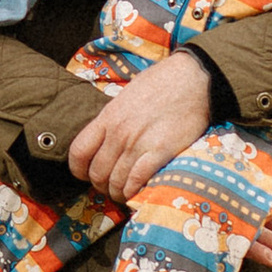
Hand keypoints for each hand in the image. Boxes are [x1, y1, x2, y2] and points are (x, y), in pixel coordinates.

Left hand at [70, 54, 211, 199]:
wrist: (192, 79)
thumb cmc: (160, 84)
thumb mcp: (126, 97)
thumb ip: (113, 120)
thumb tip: (104, 140)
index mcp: (108, 117)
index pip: (78, 152)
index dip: (79, 170)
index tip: (87, 174)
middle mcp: (119, 132)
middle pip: (97, 173)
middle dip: (101, 186)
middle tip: (110, 187)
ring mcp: (138, 143)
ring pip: (116, 182)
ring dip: (118, 193)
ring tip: (124, 193)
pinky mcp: (160, 151)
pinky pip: (137, 181)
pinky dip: (134, 192)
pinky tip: (137, 191)